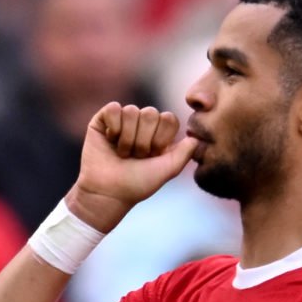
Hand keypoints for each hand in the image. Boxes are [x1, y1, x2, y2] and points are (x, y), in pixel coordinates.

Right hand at [66, 103, 196, 233]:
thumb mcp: (167, 171)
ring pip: (131, 111)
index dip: (161, 138)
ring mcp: (123, 120)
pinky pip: (114, 108)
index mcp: (158, 134)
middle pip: (151, 113)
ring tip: (122, 154)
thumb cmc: (137, 184)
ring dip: (127, 138)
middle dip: (143, 140)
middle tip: (136, 157)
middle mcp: (141, 125)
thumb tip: (197, 137)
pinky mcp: (104, 119)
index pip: (169, 118)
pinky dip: (113, 127)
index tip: (153, 156)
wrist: (108, 193)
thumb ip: (185, 153)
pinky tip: (110, 141)